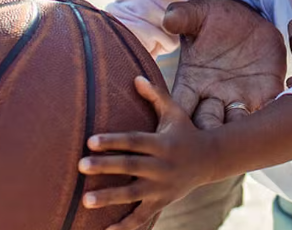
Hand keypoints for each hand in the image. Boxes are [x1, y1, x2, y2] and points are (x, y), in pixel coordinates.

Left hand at [79, 76, 211, 229]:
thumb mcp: (174, 112)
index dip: (113, 140)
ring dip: (109, 197)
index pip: (134, 141)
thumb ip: (155, 96)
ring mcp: (162, 187)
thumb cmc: (186, 131)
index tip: (90, 140)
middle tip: (80, 165)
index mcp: (162, 143)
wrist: (211, 160)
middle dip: (105, 167)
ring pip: (133, 194)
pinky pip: (142, 217)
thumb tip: (135, 77)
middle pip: (130, 166)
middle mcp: (162, 166)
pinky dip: (125, 226)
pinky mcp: (162, 202)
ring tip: (85, 200)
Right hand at [162, 0, 286, 128]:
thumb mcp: (198, 14)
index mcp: (191, 82)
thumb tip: (168, 18)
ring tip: (246, 136)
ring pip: (238, 127)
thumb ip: (182, 17)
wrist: (248, 17)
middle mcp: (214, 97)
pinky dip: (274, 118)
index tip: (177, 133)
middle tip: (215, 142)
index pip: (177, 108)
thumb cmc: (215, 18)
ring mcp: (240, 98)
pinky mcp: (266, 93)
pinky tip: (277, 119)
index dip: (174, 123)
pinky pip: (271, 110)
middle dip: (209, 137)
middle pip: (207, 127)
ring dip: (241, 134)